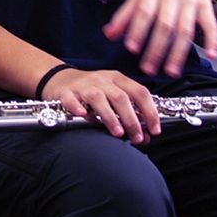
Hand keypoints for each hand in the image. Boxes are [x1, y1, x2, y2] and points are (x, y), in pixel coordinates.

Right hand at [39, 67, 161, 142]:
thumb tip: (146, 137)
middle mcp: (102, 79)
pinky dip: (77, 107)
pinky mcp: (65, 92)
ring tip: (118, 133)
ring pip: (98, 98)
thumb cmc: (92, 91)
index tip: (155, 130)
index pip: (140, 92)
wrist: (61, 79)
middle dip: (132, 119)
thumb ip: (130, 114)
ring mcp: (83, 85)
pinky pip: (71, 99)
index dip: (150, 111)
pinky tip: (83, 116)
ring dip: (110, 116)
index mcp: (117, 79)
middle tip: (137, 137)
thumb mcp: (113, 96)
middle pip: (121, 97)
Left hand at [101, 0, 216, 76]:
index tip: (131, 49)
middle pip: (164, 25)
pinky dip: (213, 40)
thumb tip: (108, 35)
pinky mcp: (205, 6)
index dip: (137, 29)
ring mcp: (190, 1)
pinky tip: (212, 56)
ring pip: (185, 29)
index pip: (144, 11)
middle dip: (156, 48)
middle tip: (148, 70)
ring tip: (171, 72)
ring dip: (178, 52)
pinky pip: (211, 24)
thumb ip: (125, 14)